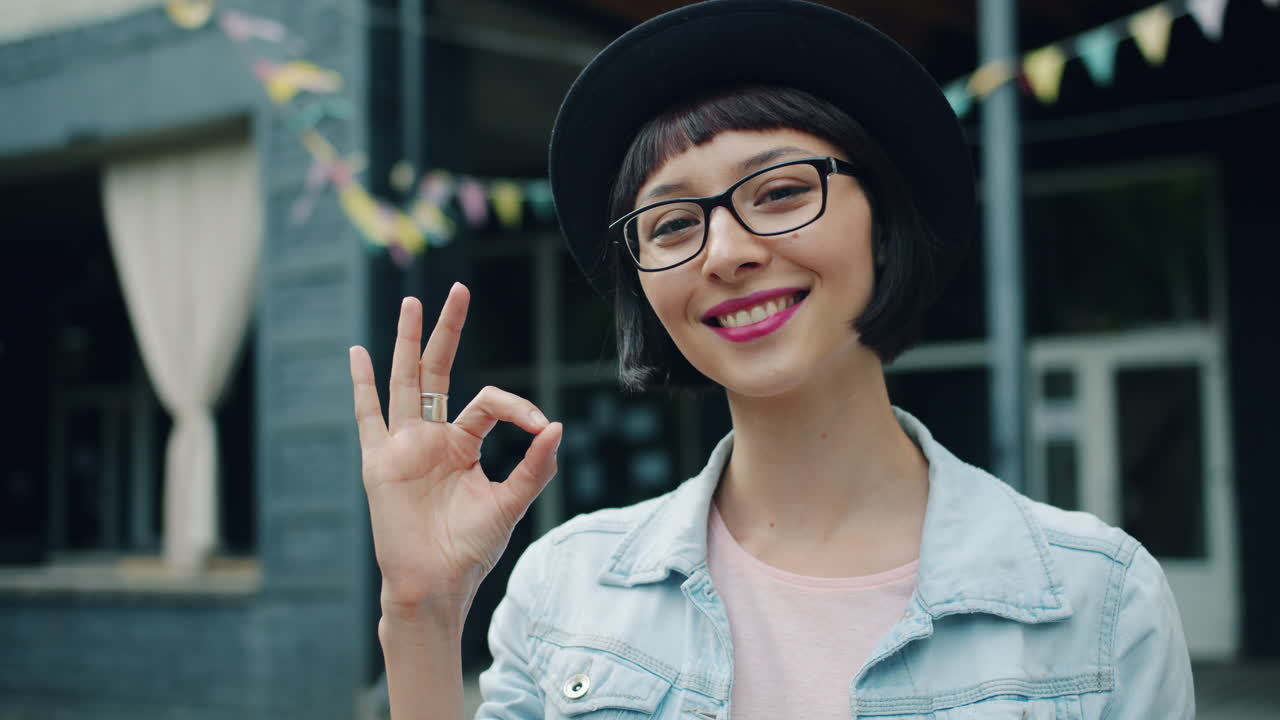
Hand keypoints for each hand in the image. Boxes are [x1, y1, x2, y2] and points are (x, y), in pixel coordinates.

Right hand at [349, 283, 561, 623]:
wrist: (435, 585)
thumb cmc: (470, 550)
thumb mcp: (509, 504)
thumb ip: (534, 467)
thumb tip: (555, 425)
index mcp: (462, 444)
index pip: (487, 402)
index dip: (516, 406)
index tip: (541, 428)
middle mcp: (431, 437)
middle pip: (437, 370)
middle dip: (449, 330)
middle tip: (459, 289)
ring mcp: (402, 446)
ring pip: (404, 381)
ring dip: (408, 342)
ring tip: (413, 303)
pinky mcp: (379, 461)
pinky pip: (368, 416)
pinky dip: (363, 385)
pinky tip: (358, 352)